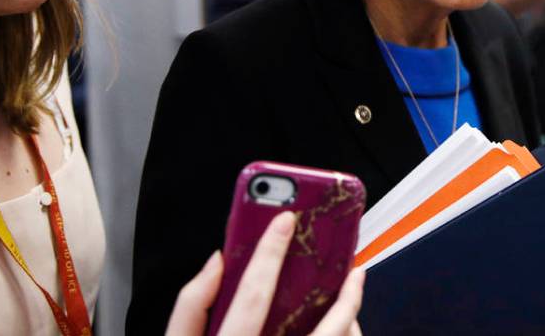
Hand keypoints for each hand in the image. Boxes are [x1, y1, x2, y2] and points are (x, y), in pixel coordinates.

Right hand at [165, 212, 365, 335]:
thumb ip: (191, 307)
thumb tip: (217, 262)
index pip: (250, 300)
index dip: (268, 256)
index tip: (285, 220)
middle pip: (320, 335)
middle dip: (344, 299)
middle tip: (353, 266)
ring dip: (351, 324)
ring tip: (354, 297)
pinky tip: (344, 329)